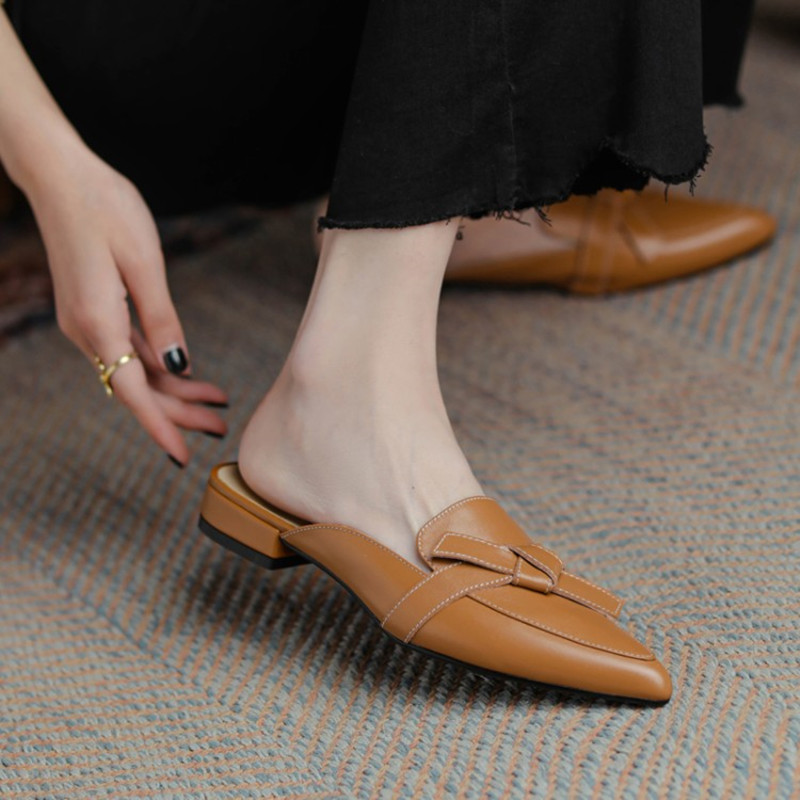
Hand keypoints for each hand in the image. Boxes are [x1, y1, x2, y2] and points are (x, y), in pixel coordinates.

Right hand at [25, 144, 227, 464]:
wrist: (61, 176)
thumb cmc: (104, 209)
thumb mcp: (144, 263)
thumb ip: (162, 320)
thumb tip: (179, 368)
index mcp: (98, 322)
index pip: (133, 392)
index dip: (161, 425)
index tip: (182, 455)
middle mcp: (87, 331)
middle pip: (137, 389)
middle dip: (179, 412)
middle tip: (220, 428)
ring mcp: (87, 323)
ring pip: (135, 372)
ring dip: (174, 391)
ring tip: (216, 404)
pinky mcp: (93, 311)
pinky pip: (128, 351)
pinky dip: (159, 366)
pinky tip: (186, 373)